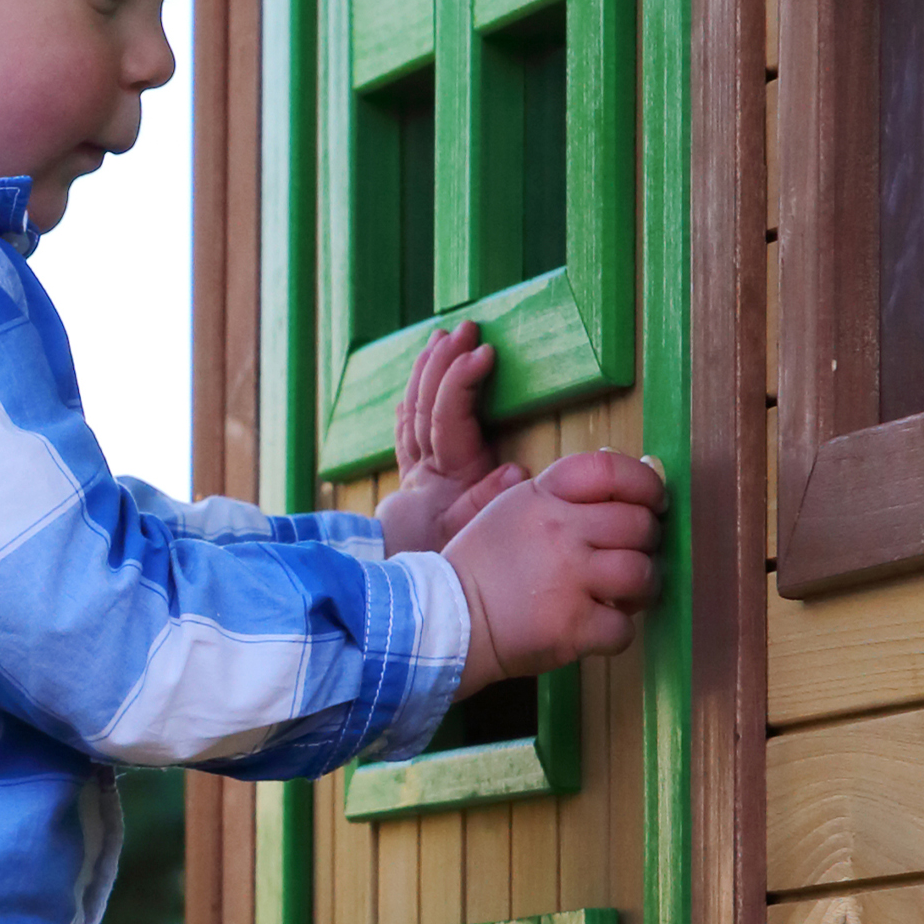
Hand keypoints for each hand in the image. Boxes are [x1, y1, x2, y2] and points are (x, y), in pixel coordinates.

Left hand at [378, 320, 528, 555]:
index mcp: (447, 473)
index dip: (463, 381)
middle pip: (428, 404)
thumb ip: (489, 501)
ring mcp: (416, 470)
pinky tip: (413, 388)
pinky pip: (408, 431)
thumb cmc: (447, 563)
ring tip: (440, 338)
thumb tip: (515, 469)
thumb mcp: (472, 536)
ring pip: (415, 410)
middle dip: (444, 363)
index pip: (449, 415)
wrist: (412, 593)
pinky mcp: (412, 478)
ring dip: (427, 372)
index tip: (484, 353)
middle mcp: (426, 467)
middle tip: (464, 330)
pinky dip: (412, 404)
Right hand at [444, 450, 667, 693]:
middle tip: (630, 557)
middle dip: (645, 543)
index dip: (645, 485)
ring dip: (642, 587)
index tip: (654, 503)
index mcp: (543, 497)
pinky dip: (617, 633)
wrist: (444, 622)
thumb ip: (557, 495)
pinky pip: (624, 629)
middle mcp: (560, 532)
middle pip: (639, 525)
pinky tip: (597, 628)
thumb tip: (618, 487)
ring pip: (642, 574)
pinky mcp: (573, 627)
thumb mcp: (508, 510)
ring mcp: (569, 580)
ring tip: (623, 595)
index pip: (610, 470)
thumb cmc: (479, 568)